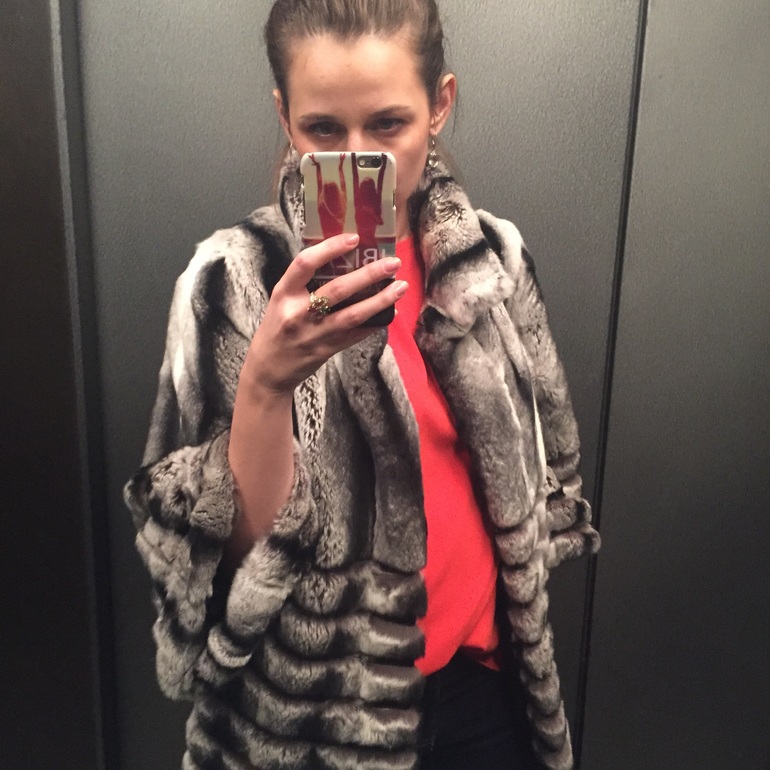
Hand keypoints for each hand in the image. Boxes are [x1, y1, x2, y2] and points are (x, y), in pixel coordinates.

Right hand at [241, 233, 406, 396]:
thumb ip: (305, 284)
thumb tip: (344, 260)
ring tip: (401, 287)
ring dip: (380, 300)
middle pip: (338, 290)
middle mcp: (299, 313)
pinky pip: (356, 335)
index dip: (329, 248)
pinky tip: (391, 312)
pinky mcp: (327, 350)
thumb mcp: (282, 301)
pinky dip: (375, 323)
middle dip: (369, 274)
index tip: (353, 238)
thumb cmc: (277, 327)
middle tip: (393, 263)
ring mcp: (315, 334)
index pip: (305, 264)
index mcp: (284, 294)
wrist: (269, 370)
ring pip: (353, 315)